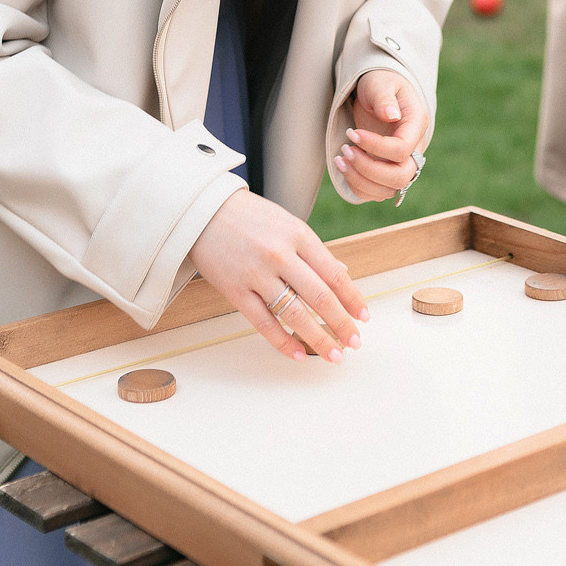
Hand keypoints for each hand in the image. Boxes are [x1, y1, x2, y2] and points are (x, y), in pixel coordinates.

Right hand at [189, 187, 368, 362]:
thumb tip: (341, 273)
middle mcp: (281, 255)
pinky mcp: (235, 290)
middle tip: (355, 342)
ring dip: (318, 339)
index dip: (352, 299)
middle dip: (341, 324)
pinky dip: (283, 343)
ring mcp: (257, 274)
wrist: (203, 211)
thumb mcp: (288, 224)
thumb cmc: (250, 217)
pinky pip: (264, 323)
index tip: (363, 317)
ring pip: (295, 314)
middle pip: (320, 297)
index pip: (334, 274)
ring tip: (334, 355)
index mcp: (299, 235)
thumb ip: (313, 251)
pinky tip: (299, 355)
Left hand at [335, 68, 430, 202]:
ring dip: (360, 180)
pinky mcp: (387, 171)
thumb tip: (391, 115)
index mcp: (416, 125)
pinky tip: (343, 168)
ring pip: (388, 189)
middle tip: (345, 150)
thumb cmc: (380, 83)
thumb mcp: (380, 83)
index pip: (402, 149)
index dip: (376, 147)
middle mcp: (414, 149)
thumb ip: (384, 98)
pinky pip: (376, 192)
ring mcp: (402, 163)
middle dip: (368, 169)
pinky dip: (358, 186)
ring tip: (339, 159)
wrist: (378, 91)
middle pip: (400, 176)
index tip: (352, 134)